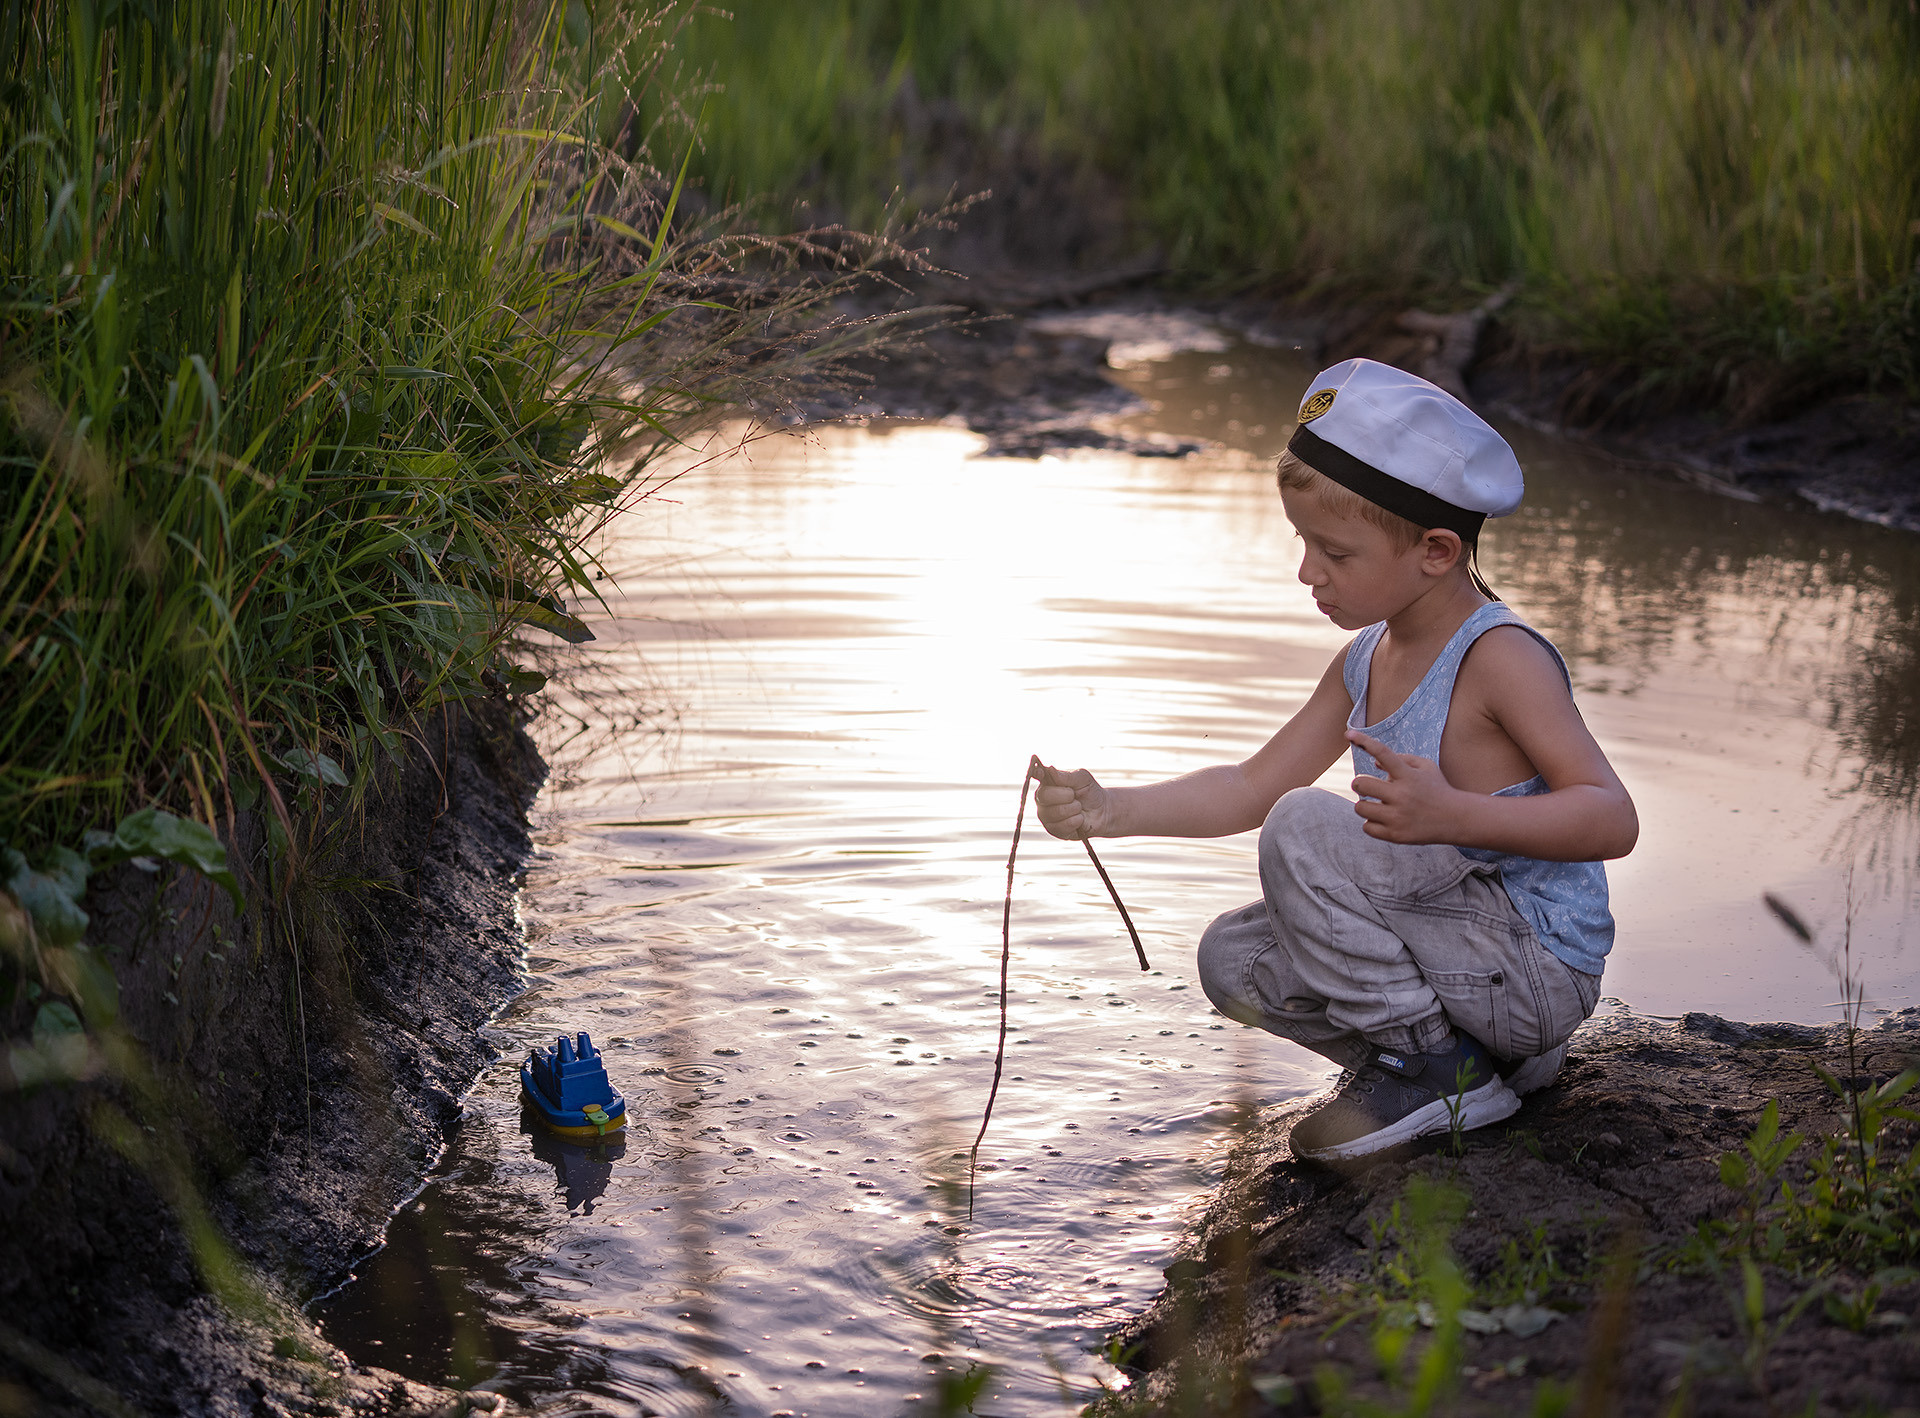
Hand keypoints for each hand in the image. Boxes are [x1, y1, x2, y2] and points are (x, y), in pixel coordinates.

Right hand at [1031, 757, 1113, 840]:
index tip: (1041, 773)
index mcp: (1047, 783)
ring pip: (1056, 812)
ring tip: (1079, 808)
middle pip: (1044, 795)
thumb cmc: (1090, 792)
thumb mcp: (1082, 779)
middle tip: (1074, 795)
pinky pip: (1062, 826)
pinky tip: (1079, 818)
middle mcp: (1042, 799)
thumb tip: (1050, 769)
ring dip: (1074, 809)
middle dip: (1066, 795)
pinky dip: (1076, 821)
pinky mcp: (1053, 830)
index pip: (1036, 775)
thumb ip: (1066, 776)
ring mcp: (1046, 816)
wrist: (1102, 811)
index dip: (1036, 773)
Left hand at [1346, 730, 1463, 843]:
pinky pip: (1366, 827)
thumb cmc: (1437, 789)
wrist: (1457, 819)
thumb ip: (1401, 759)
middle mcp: (1401, 795)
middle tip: (1368, 787)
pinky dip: (1371, 823)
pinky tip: (1384, 819)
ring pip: (1360, 807)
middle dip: (1360, 784)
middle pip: (1360, 784)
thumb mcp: (1426, 767)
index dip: (1364, 741)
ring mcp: (1398, 817)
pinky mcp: (1396, 835)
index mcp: (1408, 775)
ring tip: (1378, 805)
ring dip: (1365, 804)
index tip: (1349, 734)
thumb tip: (1373, 762)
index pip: (1382, 753)